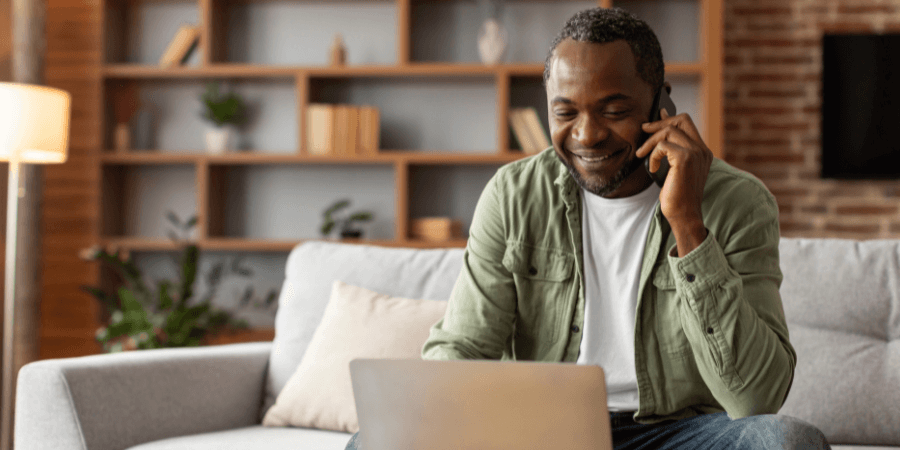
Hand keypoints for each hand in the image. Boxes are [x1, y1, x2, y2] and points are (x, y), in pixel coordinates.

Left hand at [636, 108, 712, 255]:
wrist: (684, 215)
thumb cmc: (678, 197)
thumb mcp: (676, 170)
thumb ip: (673, 152)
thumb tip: (660, 135)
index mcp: (703, 152)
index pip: (688, 124)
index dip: (670, 117)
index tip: (657, 116)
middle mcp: (702, 150)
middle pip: (681, 120)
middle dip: (659, 123)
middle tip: (644, 129)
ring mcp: (696, 153)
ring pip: (669, 130)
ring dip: (650, 141)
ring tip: (642, 155)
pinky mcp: (685, 158)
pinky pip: (662, 145)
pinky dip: (653, 154)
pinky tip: (653, 167)